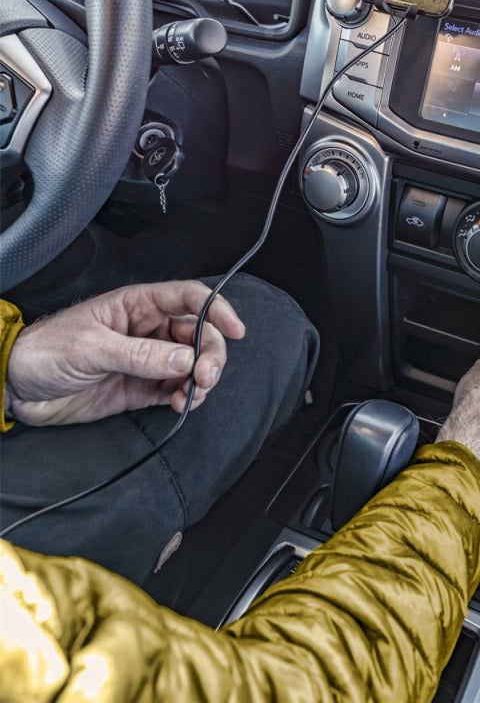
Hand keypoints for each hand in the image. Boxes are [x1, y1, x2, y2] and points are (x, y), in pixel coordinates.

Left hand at [5, 281, 244, 425]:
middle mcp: (147, 330)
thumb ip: (140, 355)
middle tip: (205, 376)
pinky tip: (180, 403)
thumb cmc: (45, 351)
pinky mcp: (141, 389)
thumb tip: (185, 359)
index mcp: (136, 306)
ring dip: (201, 379)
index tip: (236, 330)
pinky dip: (186, 397)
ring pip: (192, 364)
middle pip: (198, 335)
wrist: (17, 387)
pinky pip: (176, 389)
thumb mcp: (92, 348)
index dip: (216, 310)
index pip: (188, 299)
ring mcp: (146, 360)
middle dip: (211, 354)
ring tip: (191, 394)